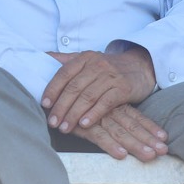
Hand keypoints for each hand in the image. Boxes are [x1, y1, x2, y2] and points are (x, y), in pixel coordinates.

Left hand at [41, 47, 157, 131]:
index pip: (64, 73)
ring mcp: (110, 76)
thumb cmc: (108, 67)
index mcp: (84, 58)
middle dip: (61, 107)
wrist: (140, 66)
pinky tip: (84, 124)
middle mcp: (97, 65)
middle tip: (53, 122)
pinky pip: (105, 103)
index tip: (44, 105)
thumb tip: (43, 56)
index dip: (52, 90)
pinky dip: (93, 114)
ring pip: (88, 97)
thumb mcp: (88, 59)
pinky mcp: (123, 88)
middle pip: (74, 88)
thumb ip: (66, 60)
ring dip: (74, 114)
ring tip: (65, 127)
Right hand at [68, 104, 169, 160]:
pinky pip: (98, 136)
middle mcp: (108, 110)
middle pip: (131, 126)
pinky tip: (121, 155)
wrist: (51, 89)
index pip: (135, 117)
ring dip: (135, 145)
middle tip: (163, 152)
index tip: (164, 138)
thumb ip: (108, 109)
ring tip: (149, 156)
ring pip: (119, 132)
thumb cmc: (74, 98)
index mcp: (113, 105)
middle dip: (148, 140)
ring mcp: (96, 117)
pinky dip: (109, 145)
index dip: (150, 127)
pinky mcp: (82, 124)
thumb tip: (127, 121)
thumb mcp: (95, 104)